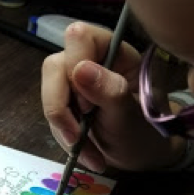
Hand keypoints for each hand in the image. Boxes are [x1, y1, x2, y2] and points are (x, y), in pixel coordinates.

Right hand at [41, 22, 184, 172]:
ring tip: (91, 153)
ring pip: (48, 95)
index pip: (78, 37)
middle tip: (81, 133)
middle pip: (54, 67)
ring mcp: (74, 82)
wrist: (142, 157)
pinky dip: (65, 138)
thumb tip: (80, 70)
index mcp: (113, 52)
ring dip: (64, 129)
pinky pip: (51, 116)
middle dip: (62, 107)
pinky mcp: (65, 103)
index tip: (89, 106)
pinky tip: (87, 152)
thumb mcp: (132, 117)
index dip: (75, 69)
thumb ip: (111, 92)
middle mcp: (89, 60)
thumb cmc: (146, 132)